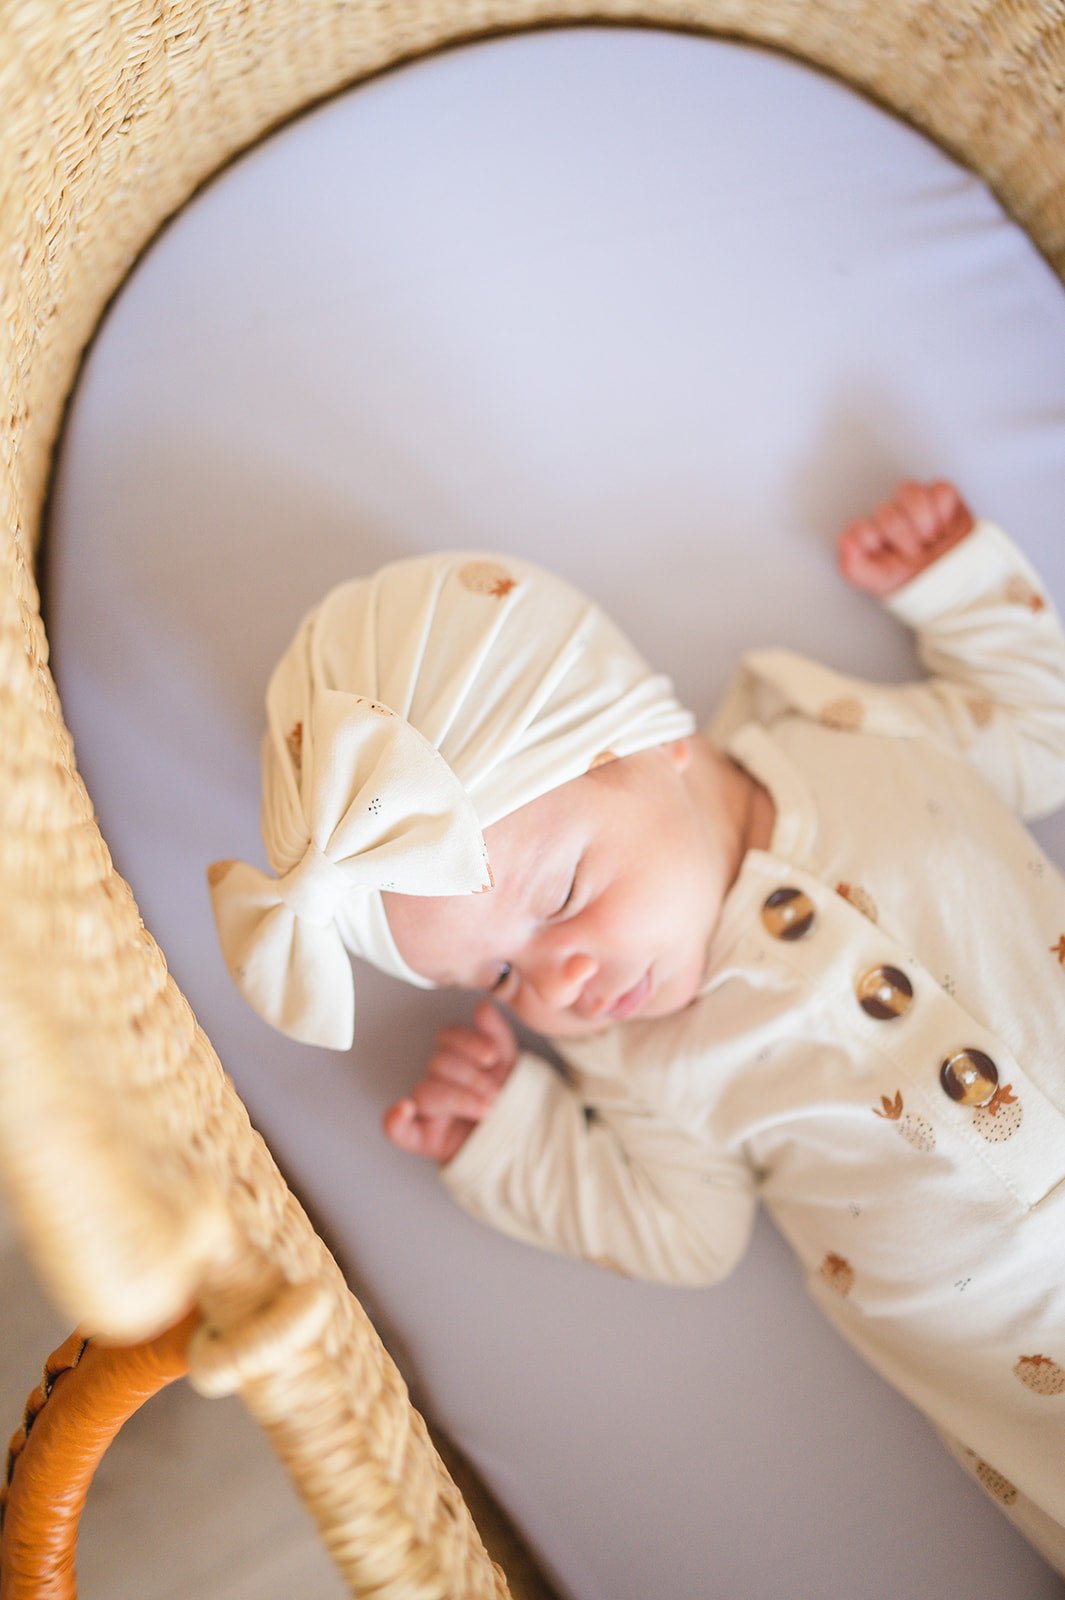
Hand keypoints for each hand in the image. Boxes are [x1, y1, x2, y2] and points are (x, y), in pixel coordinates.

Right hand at [383, 1002, 517, 1164]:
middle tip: (496, 1094)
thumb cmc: (510, 1100)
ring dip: (458, 1098)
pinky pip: (395, 1129)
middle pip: (439, 1063)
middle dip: (472, 1077)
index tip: (492, 1058)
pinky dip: (395, 1119)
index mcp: (455, 1057)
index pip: (447, 1036)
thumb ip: (496, 1035)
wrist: (519, 1141)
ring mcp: (426, 1109)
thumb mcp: (510, 1065)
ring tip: (486, 1109)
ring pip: (426, 1091)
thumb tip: (481, 1007)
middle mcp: (436, 1079)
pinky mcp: (421, 1138)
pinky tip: (405, 1109)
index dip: (468, 1043)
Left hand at [837, 479, 974, 597]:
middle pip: (886, 512)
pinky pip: (940, 490)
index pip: (860, 527)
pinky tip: (946, 529)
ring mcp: (916, 503)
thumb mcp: (880, 582)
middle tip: (917, 555)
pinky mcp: (942, 496)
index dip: (876, 542)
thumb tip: (845, 540)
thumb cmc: (915, 581)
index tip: (892, 559)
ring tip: (932, 540)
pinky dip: (945, 513)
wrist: (954, 583)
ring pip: (910, 492)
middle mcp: (891, 515)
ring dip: (924, 521)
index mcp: (872, 534)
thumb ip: (853, 565)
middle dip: (905, 540)